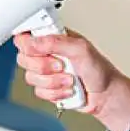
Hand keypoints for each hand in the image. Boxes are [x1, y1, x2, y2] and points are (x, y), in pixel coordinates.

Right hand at [13, 30, 129, 130]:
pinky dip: (55, 93)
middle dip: (44, 66)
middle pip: (24, 58)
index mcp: (53, 38)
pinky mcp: (47, 88)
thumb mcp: (81, 49)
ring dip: (53, 82)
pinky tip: (67, 88)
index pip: (26, 35)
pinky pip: (39, 92)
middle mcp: (47, 54)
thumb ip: (55, 42)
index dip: (28, 44)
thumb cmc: (99, 70)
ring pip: (30, 77)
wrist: (105, 95)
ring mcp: (46, 72)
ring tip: (69, 79)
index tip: (41, 50)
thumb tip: (33, 41)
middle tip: (61, 65)